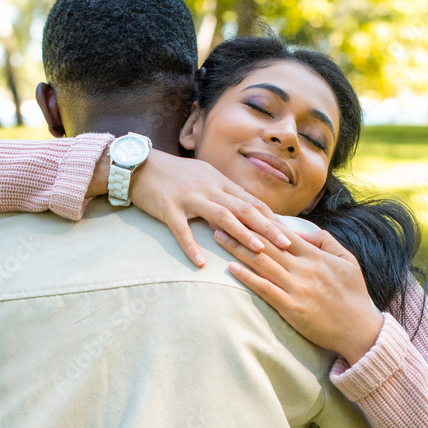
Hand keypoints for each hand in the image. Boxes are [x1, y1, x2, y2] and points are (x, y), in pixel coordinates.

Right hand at [90, 147, 291, 266]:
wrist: (137, 164)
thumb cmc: (172, 175)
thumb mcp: (203, 178)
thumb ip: (223, 193)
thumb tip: (246, 209)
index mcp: (219, 182)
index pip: (252, 201)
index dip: (272, 218)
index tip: (290, 234)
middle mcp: (209, 188)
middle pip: (244, 208)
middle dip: (268, 227)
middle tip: (287, 244)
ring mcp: (189, 197)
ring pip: (221, 216)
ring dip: (241, 234)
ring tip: (259, 250)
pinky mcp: (168, 207)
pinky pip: (181, 229)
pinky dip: (191, 246)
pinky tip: (200, 263)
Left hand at [215, 225, 383, 364]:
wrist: (360, 330)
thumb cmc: (353, 295)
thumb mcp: (348, 261)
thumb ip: (326, 241)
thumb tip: (303, 232)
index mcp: (315, 256)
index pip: (282, 232)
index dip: (260, 219)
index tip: (242, 209)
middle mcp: (303, 269)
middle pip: (266, 244)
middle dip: (241, 229)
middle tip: (220, 217)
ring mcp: (296, 288)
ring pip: (262, 264)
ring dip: (238, 249)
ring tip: (219, 237)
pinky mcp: (291, 308)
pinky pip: (265, 289)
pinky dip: (247, 277)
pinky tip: (231, 268)